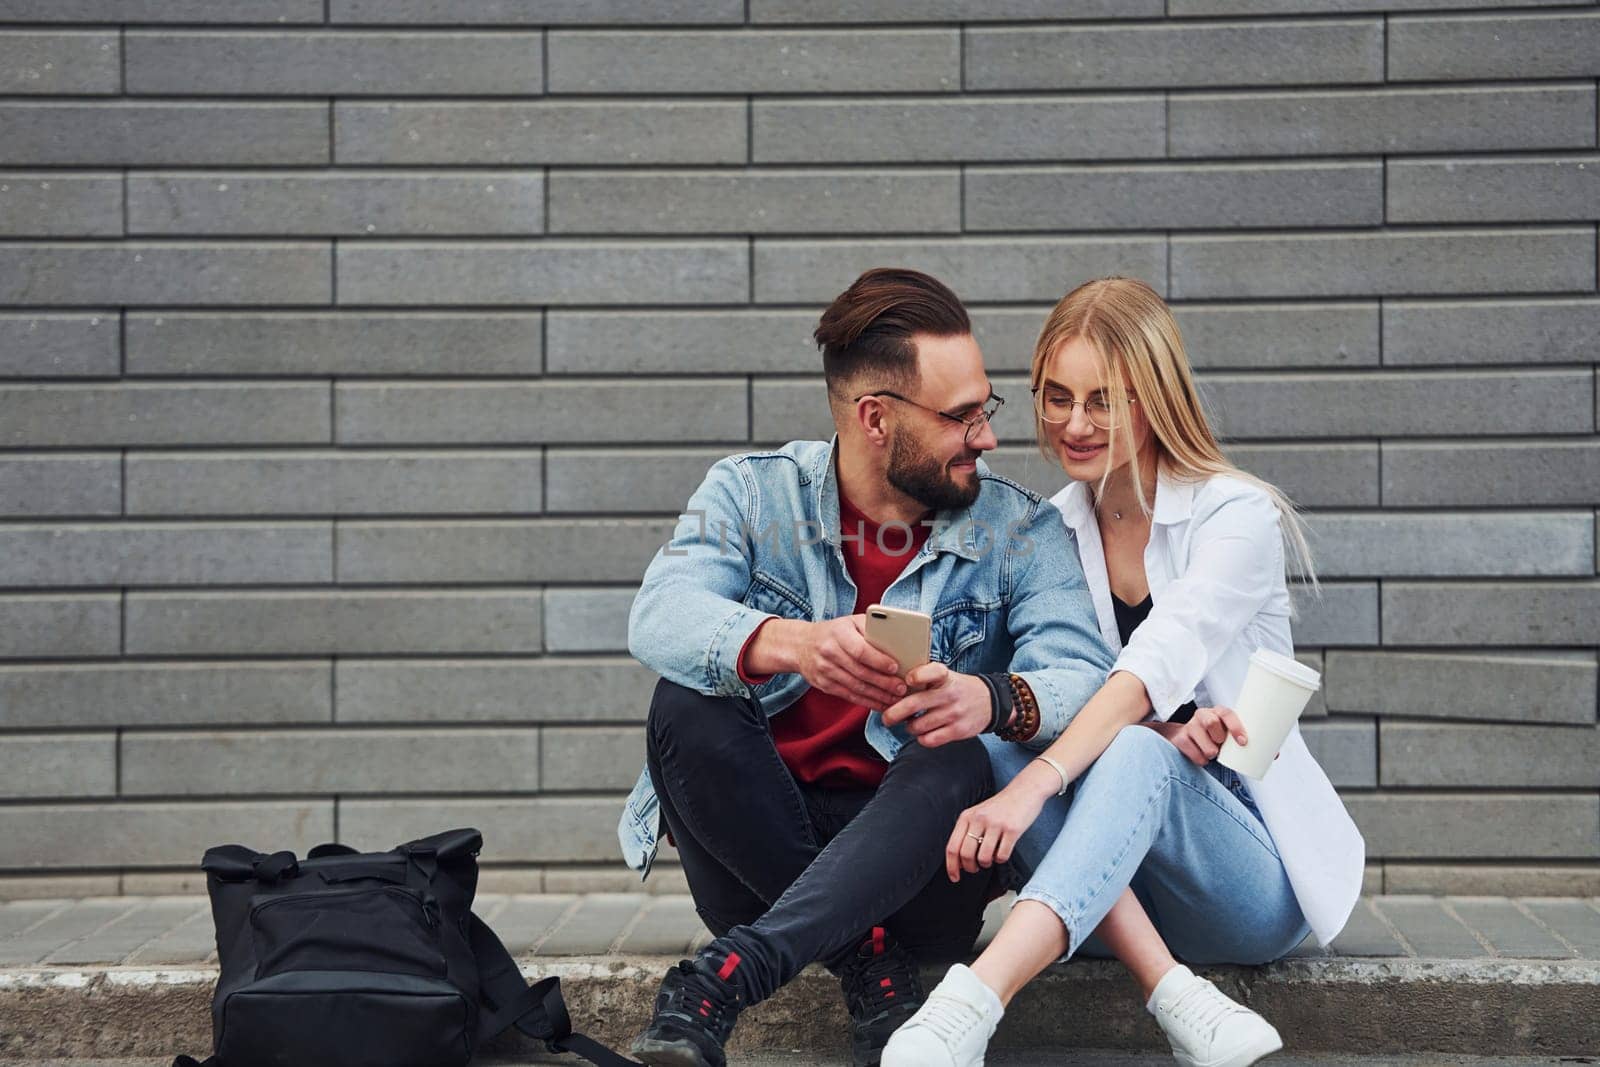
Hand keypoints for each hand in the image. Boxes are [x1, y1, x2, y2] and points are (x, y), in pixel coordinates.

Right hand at [794, 615, 906, 708]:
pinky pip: (849, 696)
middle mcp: (829, 652)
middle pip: (860, 672)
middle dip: (884, 683)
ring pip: (856, 687)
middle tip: (902, 688)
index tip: (895, 667)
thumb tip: (897, 642)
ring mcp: (825, 671)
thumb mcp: (850, 622)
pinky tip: (882, 704)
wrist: (801, 645)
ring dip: (879, 696)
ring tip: (897, 699)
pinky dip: (868, 702)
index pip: (860, 650)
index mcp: (838, 633)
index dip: (878, 660)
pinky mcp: (824, 685)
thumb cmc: (834, 632)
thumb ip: (871, 628)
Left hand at [879, 662, 991, 747]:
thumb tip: (893, 687)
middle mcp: (949, 694)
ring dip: (909, 727)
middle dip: (894, 713)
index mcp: (945, 676)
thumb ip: (924, 678)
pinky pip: (929, 740)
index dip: (918, 675)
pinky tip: (923, 733)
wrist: (991, 702)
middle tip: (886, 718)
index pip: (932, 672)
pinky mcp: (957, 731)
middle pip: (914, 704)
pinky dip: (921, 738)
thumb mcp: (946, 676)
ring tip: (910, 724)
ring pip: (918, 725)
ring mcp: (954, 713)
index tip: (908, 680)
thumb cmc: (958, 688)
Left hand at [944, 763, 1057, 880]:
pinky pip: (1002, 855)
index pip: (952, 847)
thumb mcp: (978, 814)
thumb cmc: (1001, 806)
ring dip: (986, 864)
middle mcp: (979, 819)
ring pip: (984, 858)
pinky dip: (1000, 859)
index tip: (954, 877)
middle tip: (975, 868)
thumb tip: (958, 861)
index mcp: (967, 816)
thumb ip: (967, 832)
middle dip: (970, 867)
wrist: (1025, 790)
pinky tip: (1002, 852)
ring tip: (990, 858)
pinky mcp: (1012, 830)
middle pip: (966, 855)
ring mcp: (995, 824)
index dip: (951, 866)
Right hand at [1150, 706, 1247, 766]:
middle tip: (1221, 746)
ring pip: (1205, 744)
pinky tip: (1203, 757)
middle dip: (1219, 739)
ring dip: (1212, 753)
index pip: (1226, 714)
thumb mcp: (1229, 732)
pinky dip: (1202, 760)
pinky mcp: (1179, 738)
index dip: (1235, 727)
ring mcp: (1189, 726)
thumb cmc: (1214, 736)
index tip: (1243, 742)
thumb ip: (1248, 740)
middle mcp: (1202, 715)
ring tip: (1213, 752)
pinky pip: (1194, 754)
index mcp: (1218, 712)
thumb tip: (1273, 755)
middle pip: (1211, 723)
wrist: (1186, 736)